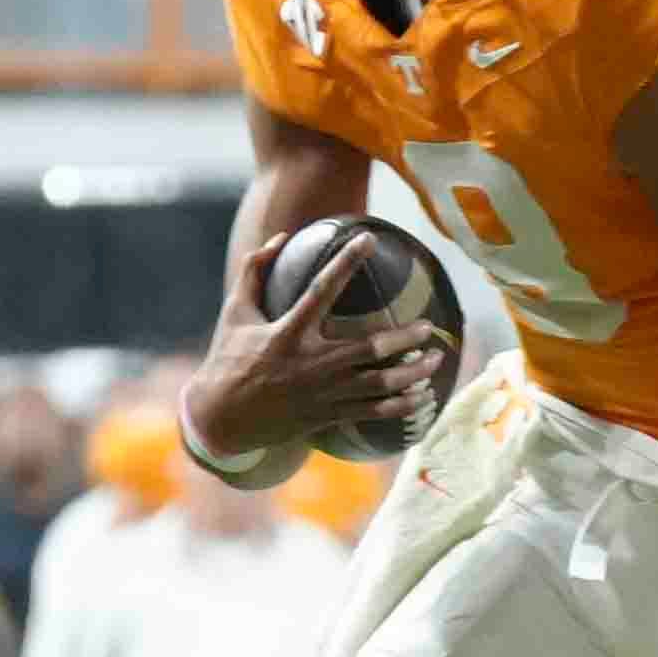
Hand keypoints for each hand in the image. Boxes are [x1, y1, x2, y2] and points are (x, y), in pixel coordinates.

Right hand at [180, 227, 453, 467]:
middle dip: (405, 338)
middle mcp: (310, 363)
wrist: (220, 419)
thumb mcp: (234, 313)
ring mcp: (323, 393)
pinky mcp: (329, 415)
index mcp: (287, 333)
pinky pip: (375, 412)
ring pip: (380, 384)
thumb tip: (280, 237)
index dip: (346, 261)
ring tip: (437, 358)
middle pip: (370, 348)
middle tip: (429, 326)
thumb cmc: (229, 359)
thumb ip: (254, 271)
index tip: (369, 239)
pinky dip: (404, 405)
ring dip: (413, 373)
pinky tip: (424, 396)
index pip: (321, 289)